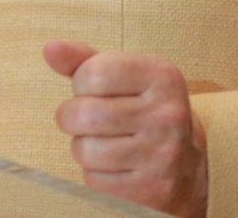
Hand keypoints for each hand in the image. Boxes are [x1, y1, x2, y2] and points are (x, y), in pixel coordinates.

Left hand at [44, 41, 207, 217]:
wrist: (187, 164)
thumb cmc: (144, 110)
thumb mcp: (125, 78)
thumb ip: (86, 61)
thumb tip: (50, 48)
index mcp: (162, 76)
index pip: (93, 73)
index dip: (82, 83)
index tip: (93, 89)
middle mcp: (166, 113)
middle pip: (85, 113)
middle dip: (71, 117)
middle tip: (83, 118)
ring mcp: (162, 153)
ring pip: (85, 150)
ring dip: (82, 147)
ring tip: (101, 141)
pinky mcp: (152, 188)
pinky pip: (95, 179)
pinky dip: (94, 173)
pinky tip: (114, 164)